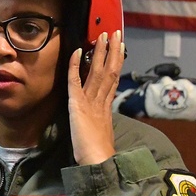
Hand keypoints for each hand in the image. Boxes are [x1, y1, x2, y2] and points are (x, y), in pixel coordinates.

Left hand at [67, 30, 123, 165]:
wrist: (98, 162)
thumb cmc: (98, 155)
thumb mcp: (101, 136)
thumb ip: (101, 125)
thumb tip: (102, 123)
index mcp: (106, 108)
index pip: (112, 80)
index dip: (116, 62)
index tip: (119, 48)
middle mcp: (101, 101)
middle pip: (110, 70)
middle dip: (113, 50)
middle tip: (115, 33)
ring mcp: (91, 101)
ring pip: (98, 71)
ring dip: (100, 52)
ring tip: (103, 35)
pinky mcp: (77, 105)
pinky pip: (76, 81)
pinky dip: (76, 66)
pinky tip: (78, 51)